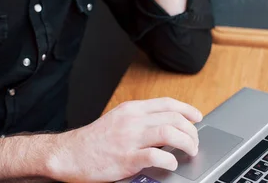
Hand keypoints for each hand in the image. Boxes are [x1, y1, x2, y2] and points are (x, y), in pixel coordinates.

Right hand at [49, 97, 202, 182]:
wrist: (70, 154)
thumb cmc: (94, 140)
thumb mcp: (118, 120)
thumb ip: (140, 120)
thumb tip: (165, 124)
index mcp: (131, 110)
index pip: (167, 103)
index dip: (187, 109)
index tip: (197, 117)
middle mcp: (132, 120)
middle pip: (173, 117)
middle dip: (191, 130)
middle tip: (194, 141)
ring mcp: (130, 138)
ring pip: (169, 132)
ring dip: (186, 142)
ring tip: (190, 151)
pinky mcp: (127, 158)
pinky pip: (156, 155)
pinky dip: (169, 159)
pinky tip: (171, 163)